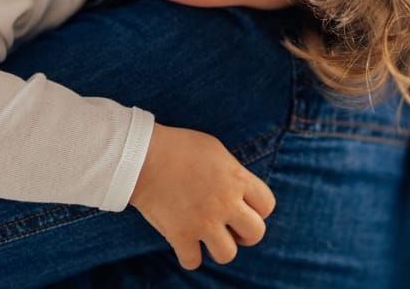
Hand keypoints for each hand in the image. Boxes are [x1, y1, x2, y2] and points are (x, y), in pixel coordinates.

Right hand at [128, 123, 275, 269]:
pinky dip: (189, 256)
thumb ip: (234, 173)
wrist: (142, 156)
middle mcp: (226, 203)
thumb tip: (240, 190)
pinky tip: (185, 244)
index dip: (258, 209)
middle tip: (230, 228)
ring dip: (220, 248)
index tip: (243, 207)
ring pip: (228, 254)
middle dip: (246, 234)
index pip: (267, 205)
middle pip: (256, 233)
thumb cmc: (179, 147)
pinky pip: (193, 261)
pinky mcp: (180, 235)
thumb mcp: (217, 151)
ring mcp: (204, 222)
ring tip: (208, 237)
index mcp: (238, 179)